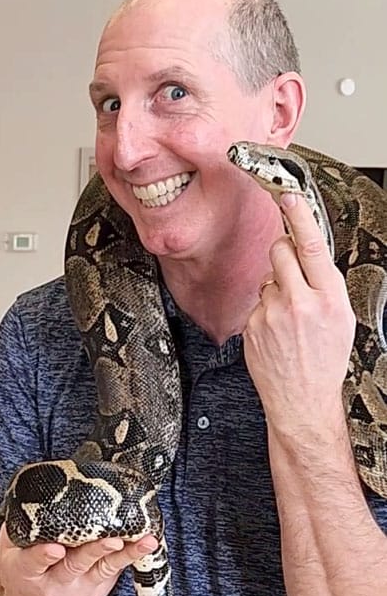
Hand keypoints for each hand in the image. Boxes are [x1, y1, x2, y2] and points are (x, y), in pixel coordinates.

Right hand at [0, 524, 156, 595]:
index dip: (43, 556)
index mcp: (25, 573)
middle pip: (74, 565)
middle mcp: (54, 583)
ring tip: (143, 541)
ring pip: (103, 568)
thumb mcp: (9, 554)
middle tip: (110, 539)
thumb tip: (28, 492)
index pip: (33, 563)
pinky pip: (115, 568)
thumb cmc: (22, 576)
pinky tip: (147, 543)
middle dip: (93, 551)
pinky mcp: (99, 587)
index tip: (54, 549)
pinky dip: (132, 554)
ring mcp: (80, 587)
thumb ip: (18, 528)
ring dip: (124, 553)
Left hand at [244, 192, 354, 445]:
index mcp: (328, 297)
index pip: (310, 245)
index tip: (288, 195)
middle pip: (279, 250)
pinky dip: (265, 311)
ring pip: (268, 277)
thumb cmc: (325, 361)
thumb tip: (309, 257)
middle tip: (292, 271)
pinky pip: (257, 302)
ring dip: (276, 287)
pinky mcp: (252, 326)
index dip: (298, 216)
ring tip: (290, 317)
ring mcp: (271, 314)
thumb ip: (326, 284)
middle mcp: (298, 302)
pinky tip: (277, 332)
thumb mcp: (342, 318)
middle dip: (283, 251)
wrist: (301, 400)